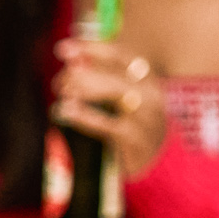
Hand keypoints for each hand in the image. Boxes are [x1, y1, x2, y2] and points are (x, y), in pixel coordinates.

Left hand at [51, 36, 165, 181]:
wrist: (159, 168)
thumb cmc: (131, 131)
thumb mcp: (118, 103)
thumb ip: (98, 82)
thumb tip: (72, 63)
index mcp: (147, 80)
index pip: (120, 55)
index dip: (91, 49)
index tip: (63, 49)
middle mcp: (151, 94)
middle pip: (114, 73)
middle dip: (82, 74)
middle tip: (60, 83)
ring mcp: (147, 117)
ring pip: (114, 92)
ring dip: (83, 90)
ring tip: (63, 95)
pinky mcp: (137, 140)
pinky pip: (108, 124)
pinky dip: (83, 116)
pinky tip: (65, 111)